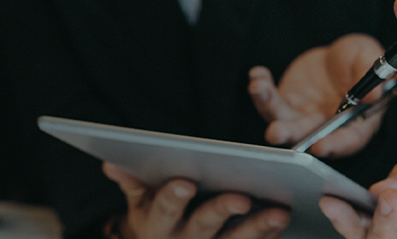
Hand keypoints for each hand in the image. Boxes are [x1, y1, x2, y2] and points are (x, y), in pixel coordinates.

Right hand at [101, 162, 290, 238]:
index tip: (186, 182)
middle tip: (242, 198)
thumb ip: (132, 183)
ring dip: (258, 228)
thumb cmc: (155, 216)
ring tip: (278, 213)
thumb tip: (111, 165)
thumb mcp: (139, 203)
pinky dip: (270, 237)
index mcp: (156, 224)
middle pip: (203, 226)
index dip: (173, 197)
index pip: (163, 208)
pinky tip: (284, 221)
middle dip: (221, 211)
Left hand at [248, 34, 386, 157]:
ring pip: (284, 120)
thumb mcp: (368, 57)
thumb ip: (371, 76)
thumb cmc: (358, 59)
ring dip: (268, 107)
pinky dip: (261, 89)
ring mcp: (304, 118)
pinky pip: (270, 101)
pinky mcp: (286, 105)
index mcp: (356, 121)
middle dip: (290, 134)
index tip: (320, 147)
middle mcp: (328, 126)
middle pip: (309, 136)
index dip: (335, 145)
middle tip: (274, 132)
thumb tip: (373, 95)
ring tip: (259, 88)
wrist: (335, 55)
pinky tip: (258, 75)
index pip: (348, 139)